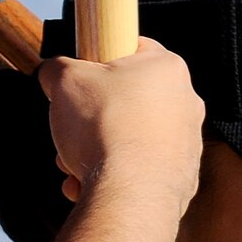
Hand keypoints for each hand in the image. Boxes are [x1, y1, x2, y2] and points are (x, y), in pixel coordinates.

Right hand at [38, 38, 202, 214]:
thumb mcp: (64, 80)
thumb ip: (57, 67)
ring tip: (73, 161)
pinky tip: (87, 184)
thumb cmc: (103, 128)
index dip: (100, 57)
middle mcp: (186, 101)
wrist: (131, 195)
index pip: (132, 46)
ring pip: (131, 135)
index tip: (82, 75)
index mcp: (166, 68)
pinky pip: (140, 167)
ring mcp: (188, 142)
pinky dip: (114, 174)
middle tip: (70, 125)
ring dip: (98, 147)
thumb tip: (52, 73)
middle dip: (92, 113)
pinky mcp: (182, 176)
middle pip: (128, 97)